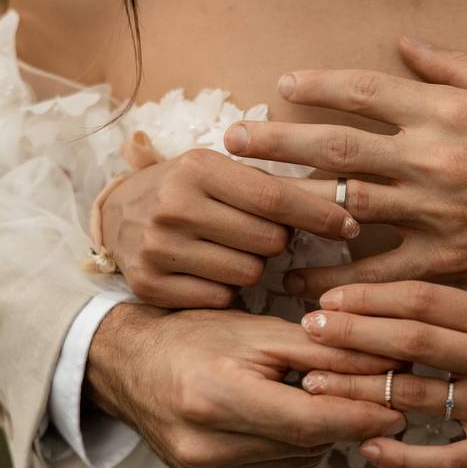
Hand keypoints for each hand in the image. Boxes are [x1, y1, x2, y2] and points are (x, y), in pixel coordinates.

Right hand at [86, 303, 405, 467]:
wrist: (134, 367)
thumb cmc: (197, 337)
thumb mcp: (260, 331)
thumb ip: (324, 351)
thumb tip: (388, 366)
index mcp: (214, 399)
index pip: (310, 420)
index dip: (361, 414)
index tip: (397, 404)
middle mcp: (206, 447)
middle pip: (309, 443)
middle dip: (344, 417)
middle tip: (365, 390)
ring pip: (300, 460)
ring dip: (318, 433)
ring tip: (304, 395)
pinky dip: (293, 449)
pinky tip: (277, 420)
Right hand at [102, 133, 360, 308]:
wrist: (116, 214)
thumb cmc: (188, 189)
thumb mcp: (220, 169)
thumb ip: (270, 185)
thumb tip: (339, 212)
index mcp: (197, 168)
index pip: (276, 198)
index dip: (320, 215)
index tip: (350, 225)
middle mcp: (174, 206)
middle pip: (268, 241)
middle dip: (279, 241)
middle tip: (262, 234)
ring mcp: (158, 249)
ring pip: (248, 275)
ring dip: (253, 267)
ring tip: (232, 250)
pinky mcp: (150, 285)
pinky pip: (220, 299)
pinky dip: (226, 290)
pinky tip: (210, 272)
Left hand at [225, 38, 466, 317]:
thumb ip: (455, 66)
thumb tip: (402, 45)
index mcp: (449, 112)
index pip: (365, 90)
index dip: (317, 86)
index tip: (281, 86)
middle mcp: (434, 160)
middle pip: (337, 146)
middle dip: (277, 141)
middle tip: (232, 140)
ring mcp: (435, 213)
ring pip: (345, 205)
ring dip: (291, 205)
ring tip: (247, 206)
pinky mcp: (444, 261)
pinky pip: (377, 272)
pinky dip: (335, 278)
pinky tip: (298, 282)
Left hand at [296, 281, 466, 467]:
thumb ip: (450, 311)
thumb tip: (374, 296)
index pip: (427, 298)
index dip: (372, 297)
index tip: (329, 299)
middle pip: (415, 340)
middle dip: (354, 334)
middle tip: (309, 330)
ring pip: (416, 396)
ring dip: (358, 390)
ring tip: (315, 384)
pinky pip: (440, 458)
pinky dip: (399, 454)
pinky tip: (365, 445)